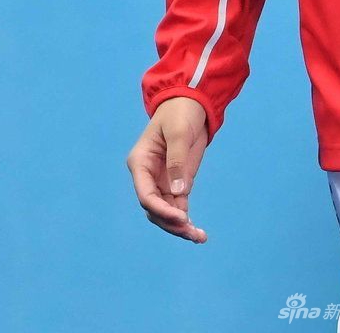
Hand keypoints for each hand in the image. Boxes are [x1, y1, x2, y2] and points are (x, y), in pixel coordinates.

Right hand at [126, 97, 209, 242]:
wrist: (192, 102)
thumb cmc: (180, 112)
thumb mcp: (179, 132)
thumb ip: (177, 161)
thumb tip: (179, 193)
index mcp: (140, 162)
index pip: (145, 194)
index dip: (160, 209)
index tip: (181, 217)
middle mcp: (147, 176)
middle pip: (154, 209)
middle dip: (171, 223)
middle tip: (192, 232)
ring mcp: (162, 181)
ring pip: (165, 213)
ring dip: (179, 227)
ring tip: (199, 237)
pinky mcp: (177, 183)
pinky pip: (178, 207)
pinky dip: (186, 221)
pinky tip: (199, 234)